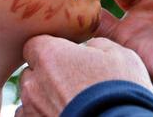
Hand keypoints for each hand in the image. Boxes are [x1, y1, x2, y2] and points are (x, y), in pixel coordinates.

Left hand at [17, 35, 152, 116]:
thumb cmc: (120, 93)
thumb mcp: (119, 55)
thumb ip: (96, 44)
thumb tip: (91, 48)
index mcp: (49, 55)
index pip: (36, 44)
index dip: (51, 49)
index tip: (67, 57)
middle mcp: (34, 81)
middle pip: (33, 71)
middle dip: (48, 74)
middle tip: (74, 82)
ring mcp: (32, 108)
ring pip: (32, 96)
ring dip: (46, 97)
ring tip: (73, 102)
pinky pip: (33, 116)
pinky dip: (45, 114)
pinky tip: (68, 114)